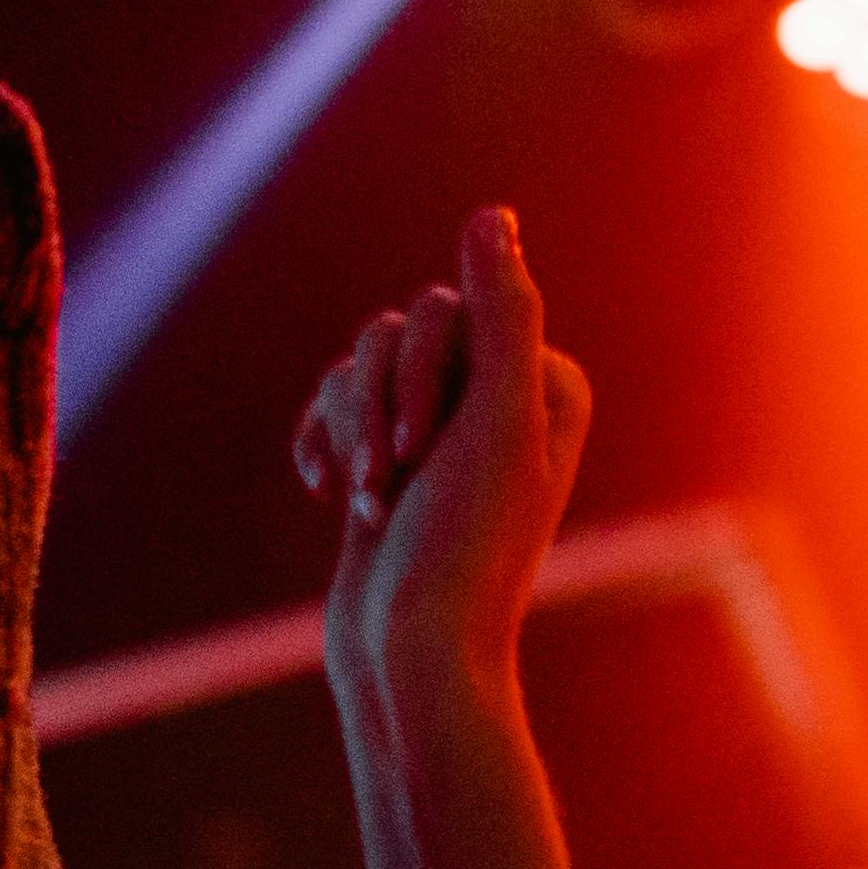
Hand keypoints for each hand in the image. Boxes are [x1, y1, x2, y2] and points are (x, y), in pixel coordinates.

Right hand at [307, 206, 593, 739]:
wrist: (411, 654)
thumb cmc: (465, 546)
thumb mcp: (492, 421)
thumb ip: (502, 311)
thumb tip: (491, 214)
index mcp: (545, 380)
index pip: (451, 311)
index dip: (420, 370)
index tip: (422, 447)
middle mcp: (501, 395)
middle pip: (399, 328)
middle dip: (376, 404)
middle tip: (390, 480)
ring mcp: (440, 427)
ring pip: (358, 362)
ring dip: (348, 430)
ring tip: (367, 507)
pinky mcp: (388, 457)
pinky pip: (331, 399)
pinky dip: (322, 440)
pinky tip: (325, 491)